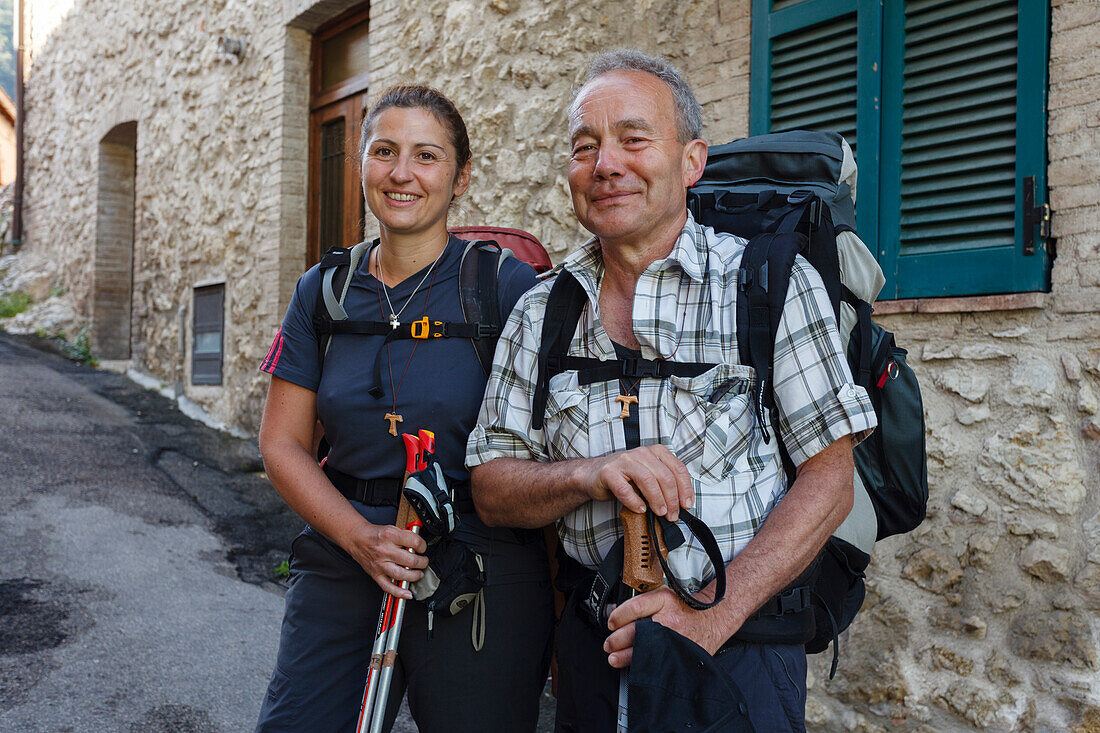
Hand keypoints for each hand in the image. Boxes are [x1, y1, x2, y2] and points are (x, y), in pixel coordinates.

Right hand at [344, 521, 428, 598]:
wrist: (357, 538)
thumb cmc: (375, 534)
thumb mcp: (392, 528)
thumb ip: (406, 536)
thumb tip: (419, 545)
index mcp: (390, 536)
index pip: (414, 542)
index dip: (423, 546)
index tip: (422, 548)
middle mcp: (385, 550)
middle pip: (410, 560)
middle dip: (422, 562)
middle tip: (423, 562)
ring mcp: (380, 564)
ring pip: (401, 574)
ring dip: (414, 576)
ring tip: (418, 574)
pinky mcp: (376, 574)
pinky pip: (387, 586)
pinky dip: (398, 592)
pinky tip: (407, 593)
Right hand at [583, 445, 693, 520]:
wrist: (593, 475)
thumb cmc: (624, 477)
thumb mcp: (648, 475)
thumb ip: (664, 484)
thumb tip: (680, 504)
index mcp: (655, 452)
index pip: (677, 469)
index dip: (685, 488)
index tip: (687, 504)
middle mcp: (641, 453)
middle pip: (664, 476)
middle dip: (672, 499)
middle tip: (672, 514)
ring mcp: (624, 461)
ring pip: (647, 480)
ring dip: (656, 500)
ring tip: (660, 513)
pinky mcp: (609, 472)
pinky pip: (625, 489)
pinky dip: (634, 501)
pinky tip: (639, 509)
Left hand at [603, 586, 726, 668]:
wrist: (712, 618)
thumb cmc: (685, 607)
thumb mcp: (663, 595)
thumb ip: (641, 602)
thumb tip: (614, 612)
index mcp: (664, 601)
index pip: (634, 608)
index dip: (617, 617)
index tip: (611, 622)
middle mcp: (669, 619)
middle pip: (635, 631)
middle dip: (616, 640)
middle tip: (610, 643)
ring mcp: (674, 638)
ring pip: (643, 650)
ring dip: (624, 656)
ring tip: (614, 657)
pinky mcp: (678, 652)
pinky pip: (656, 661)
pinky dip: (642, 665)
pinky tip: (634, 665)